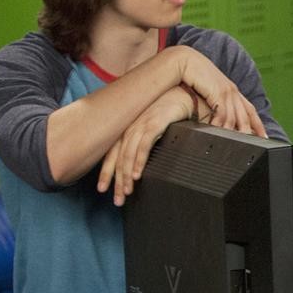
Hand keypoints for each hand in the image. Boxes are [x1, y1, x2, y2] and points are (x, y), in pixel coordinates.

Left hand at [98, 85, 196, 205]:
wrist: (188, 92)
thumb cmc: (175, 111)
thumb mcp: (158, 128)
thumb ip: (150, 143)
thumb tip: (147, 164)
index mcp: (130, 128)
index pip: (113, 154)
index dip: (106, 173)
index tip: (104, 190)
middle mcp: (132, 126)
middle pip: (118, 157)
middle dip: (115, 181)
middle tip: (117, 200)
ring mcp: (142, 123)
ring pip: (128, 154)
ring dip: (126, 176)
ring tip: (127, 192)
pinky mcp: (155, 120)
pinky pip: (144, 144)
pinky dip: (139, 161)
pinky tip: (138, 175)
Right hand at [166, 46, 266, 136]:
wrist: (185, 60)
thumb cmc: (193, 75)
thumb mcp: (208, 90)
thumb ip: (214, 103)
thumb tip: (214, 119)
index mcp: (232, 91)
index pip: (250, 110)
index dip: (258, 124)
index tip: (264, 137)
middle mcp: (233, 91)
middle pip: (246, 116)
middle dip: (251, 132)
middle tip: (254, 146)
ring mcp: (227, 91)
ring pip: (235, 118)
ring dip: (233, 133)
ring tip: (232, 146)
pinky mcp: (218, 92)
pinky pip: (223, 113)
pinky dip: (221, 126)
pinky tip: (217, 134)